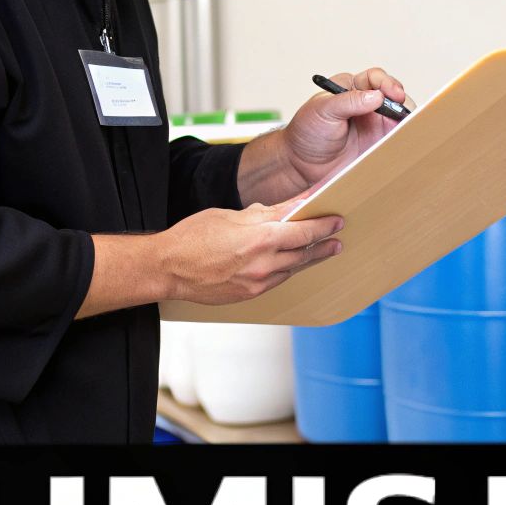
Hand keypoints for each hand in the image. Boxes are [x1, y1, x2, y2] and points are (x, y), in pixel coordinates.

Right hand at [158, 199, 344, 305]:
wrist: (168, 269)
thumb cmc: (192, 238)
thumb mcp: (229, 216)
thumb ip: (261, 215)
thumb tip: (283, 210)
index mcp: (260, 238)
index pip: (303, 230)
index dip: (323, 226)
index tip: (336, 221)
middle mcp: (263, 263)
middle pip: (304, 253)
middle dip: (323, 245)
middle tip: (337, 239)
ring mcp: (258, 282)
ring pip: (293, 269)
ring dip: (309, 259)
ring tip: (322, 251)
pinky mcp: (249, 294)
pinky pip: (277, 280)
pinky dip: (288, 270)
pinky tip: (293, 265)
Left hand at [281, 67, 409, 188]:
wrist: (300, 165)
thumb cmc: (306, 134)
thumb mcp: (322, 111)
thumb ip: (348, 101)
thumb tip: (376, 96)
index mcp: (350, 89)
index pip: (374, 78)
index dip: (386, 83)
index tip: (392, 93)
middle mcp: (365, 104)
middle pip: (392, 95)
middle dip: (401, 100)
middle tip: (402, 110)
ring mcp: (373, 124)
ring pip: (398, 116)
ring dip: (405, 119)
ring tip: (406, 125)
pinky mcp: (377, 143)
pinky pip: (396, 137)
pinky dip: (404, 136)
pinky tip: (405, 138)